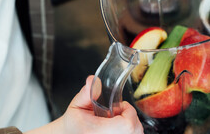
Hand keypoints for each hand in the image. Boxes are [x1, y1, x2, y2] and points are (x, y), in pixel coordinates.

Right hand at [25, 76, 142, 133]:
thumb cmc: (73, 123)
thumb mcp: (76, 105)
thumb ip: (86, 93)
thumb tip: (92, 80)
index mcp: (96, 131)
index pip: (127, 124)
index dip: (129, 112)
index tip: (120, 106)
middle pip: (135, 129)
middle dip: (131, 117)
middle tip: (117, 113)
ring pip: (136, 133)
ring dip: (131, 124)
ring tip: (116, 120)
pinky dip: (129, 130)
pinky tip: (117, 127)